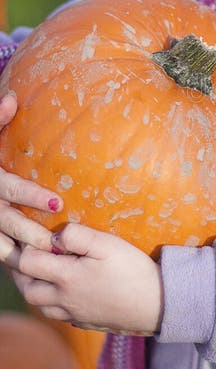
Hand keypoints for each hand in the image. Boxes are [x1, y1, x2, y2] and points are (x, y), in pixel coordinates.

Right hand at [0, 92, 62, 262]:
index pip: (11, 188)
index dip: (32, 196)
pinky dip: (11, 261)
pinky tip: (32, 269)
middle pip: (8, 221)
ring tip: (49, 261)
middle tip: (57, 243)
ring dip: (22, 253)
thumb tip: (12, 98)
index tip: (58, 204)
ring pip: (0, 243)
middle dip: (31, 233)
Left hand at [9, 224, 163, 335]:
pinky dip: (52, 303)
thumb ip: (77, 236)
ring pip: (40, 306)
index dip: (26, 247)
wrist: (158, 306)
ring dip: (34, 288)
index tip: (36, 236)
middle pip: (28, 289)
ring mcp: (75, 314)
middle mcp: (65, 299)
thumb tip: (55, 236)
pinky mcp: (86, 322)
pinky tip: (63, 292)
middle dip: (22, 272)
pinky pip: (58, 315)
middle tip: (28, 254)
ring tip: (41, 272)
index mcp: (67, 278)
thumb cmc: (134, 272)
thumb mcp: (108, 245)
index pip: (28, 263)